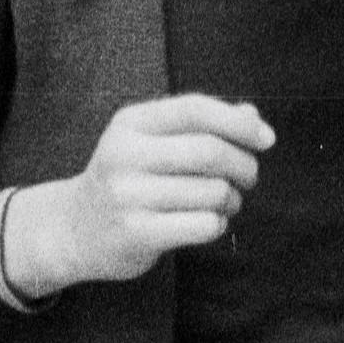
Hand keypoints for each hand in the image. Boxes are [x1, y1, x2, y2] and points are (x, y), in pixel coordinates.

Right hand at [3, 95, 273, 296]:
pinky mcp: (135, 233)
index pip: (195, 109)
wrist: (76, 229)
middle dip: (244, 165)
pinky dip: (217, 224)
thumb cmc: (131, 179)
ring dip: (231, 199)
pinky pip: (203, 225)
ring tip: (222, 203)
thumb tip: (253, 118)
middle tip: (248, 178)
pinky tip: (206, 223)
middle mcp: (124, 155)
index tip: (267, 139)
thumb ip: (203, 126)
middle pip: (209, 152)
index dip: (238, 122)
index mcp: (130, 123)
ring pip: (212, 192)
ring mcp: (126, 195)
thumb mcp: (155, 142)